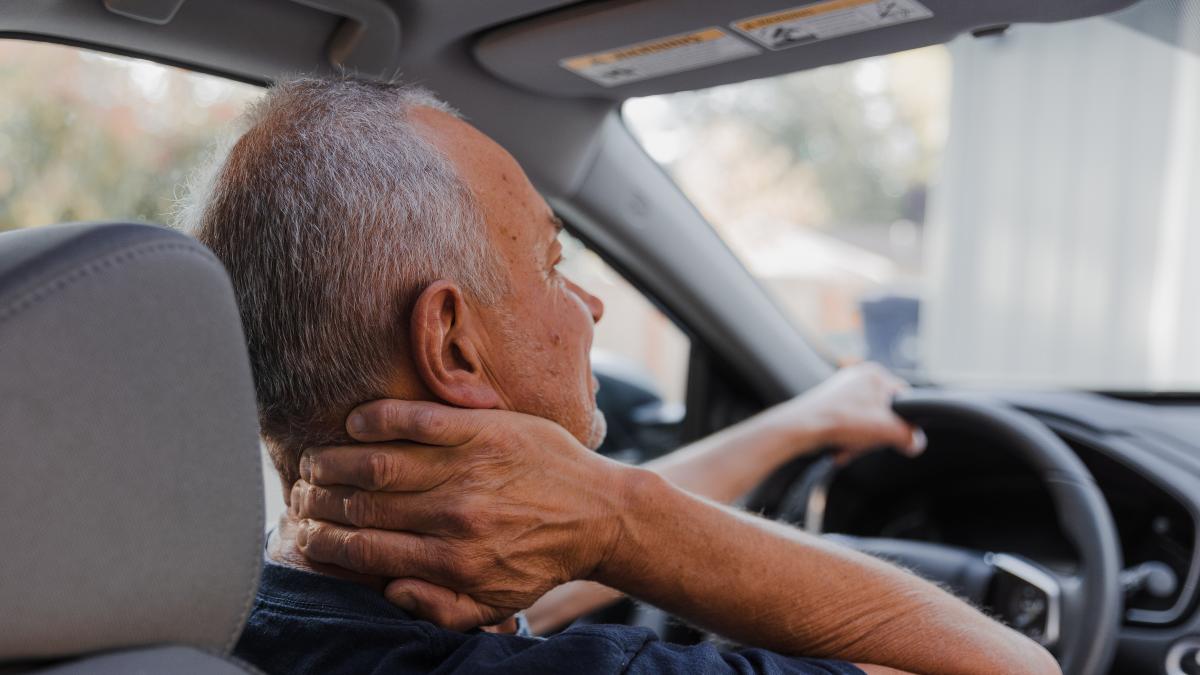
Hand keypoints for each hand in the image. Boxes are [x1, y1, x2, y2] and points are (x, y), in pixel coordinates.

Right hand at [290, 399, 633, 628]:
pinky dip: (379, 419)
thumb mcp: (494, 603)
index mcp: (452, 560)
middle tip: (299, 494)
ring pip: (380, 463)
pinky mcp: (482, 429)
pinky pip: (418, 419)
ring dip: (335, 461)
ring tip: (313, 462)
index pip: (367, 551)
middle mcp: (454, 514)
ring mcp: (468, 468)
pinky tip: (354, 423)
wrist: (598, 513)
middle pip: (363, 504)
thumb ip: (438, 608)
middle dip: (319, 501)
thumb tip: (388, 589)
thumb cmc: (542, 559)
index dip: (325, 542)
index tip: (304, 534)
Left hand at [769, 363, 924, 463]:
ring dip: (860, 442)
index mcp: (875, 374)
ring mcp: (841, 391)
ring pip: (865, 424)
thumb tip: (915, 443)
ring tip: (849, 445)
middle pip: (884, 415)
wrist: (800, 429)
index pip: (905, 398)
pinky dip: (847, 441)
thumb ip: (909, 436)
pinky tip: (839, 448)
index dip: (904, 420)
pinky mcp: (829, 406)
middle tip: (867, 442)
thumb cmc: (842, 421)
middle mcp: (858, 378)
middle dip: (875, 435)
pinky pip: (849, 427)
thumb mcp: (887, 430)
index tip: (899, 435)